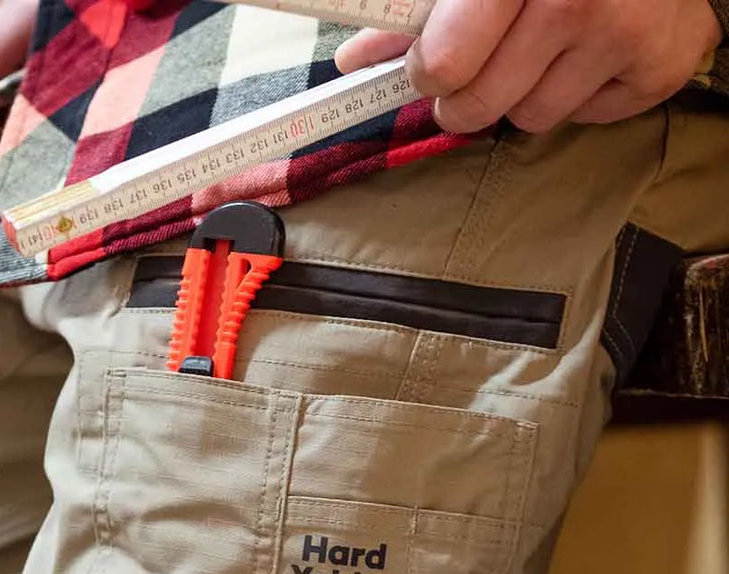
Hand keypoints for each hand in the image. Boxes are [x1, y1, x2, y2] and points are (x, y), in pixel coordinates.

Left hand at [335, 0, 721, 133]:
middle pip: (479, 106)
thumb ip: (418, 10)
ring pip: (529, 120)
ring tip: (547, 43)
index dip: (429, 69)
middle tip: (480, 65)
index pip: (444, 62)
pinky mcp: (660, 69)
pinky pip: (583, 119)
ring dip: (525, 93)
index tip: (434, 59)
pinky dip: (579, 94)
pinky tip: (591, 51)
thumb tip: (355, 59)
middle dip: (466, 95)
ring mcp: (626, 36)